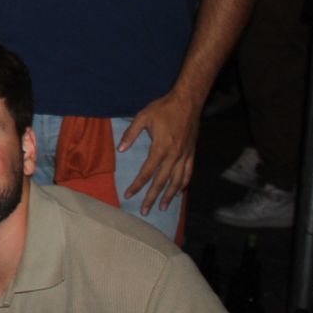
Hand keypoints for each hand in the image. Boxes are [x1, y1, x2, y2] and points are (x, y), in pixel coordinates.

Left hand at [120, 88, 202, 214]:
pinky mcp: (192, 153)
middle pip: (162, 182)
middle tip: (144, 211)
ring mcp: (185, 155)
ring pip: (177, 181)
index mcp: (160, 148)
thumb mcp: (142, 117)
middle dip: (152, 197)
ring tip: (162, 207)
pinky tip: (179, 192)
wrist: (187, 102)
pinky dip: (184, 184)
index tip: (129, 195)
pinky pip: (188, 173)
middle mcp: (174, 155)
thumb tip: (120, 149)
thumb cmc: (163, 108)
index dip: (137, 185)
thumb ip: (130, 134)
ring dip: (169, 196)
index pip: (147, 172)